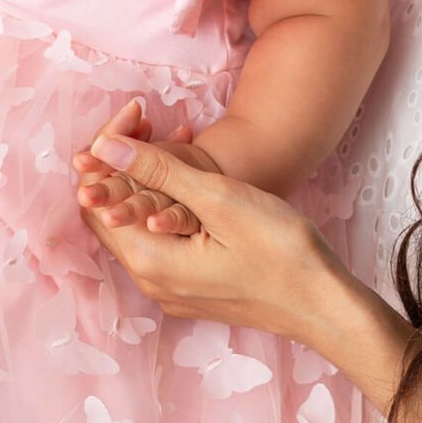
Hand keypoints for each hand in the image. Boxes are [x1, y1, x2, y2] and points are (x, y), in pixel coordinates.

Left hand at [71, 109, 353, 343]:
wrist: (326, 306)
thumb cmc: (281, 250)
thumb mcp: (219, 199)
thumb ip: (157, 171)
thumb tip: (101, 146)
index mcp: (148, 261)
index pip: (96, 201)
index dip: (107, 153)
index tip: (136, 116)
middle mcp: (151, 283)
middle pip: (113, 215)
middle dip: (125, 165)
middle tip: (150, 122)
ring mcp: (172, 292)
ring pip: (138, 226)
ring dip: (149, 183)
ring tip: (178, 141)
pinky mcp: (194, 291)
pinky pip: (163, 242)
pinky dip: (167, 205)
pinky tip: (197, 181)